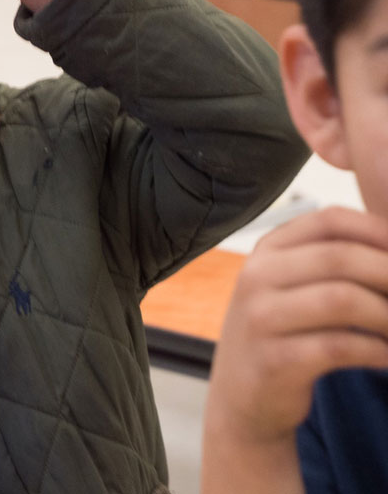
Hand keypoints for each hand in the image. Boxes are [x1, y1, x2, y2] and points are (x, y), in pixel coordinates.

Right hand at [201, 206, 387, 491]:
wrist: (243, 396)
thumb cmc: (283, 334)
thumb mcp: (290, 287)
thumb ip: (330, 262)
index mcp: (266, 251)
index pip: (329, 220)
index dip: (378, 231)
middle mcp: (257, 277)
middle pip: (339, 258)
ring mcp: (261, 318)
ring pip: (342, 300)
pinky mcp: (275, 360)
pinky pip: (341, 347)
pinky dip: (377, 351)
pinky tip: (387, 357)